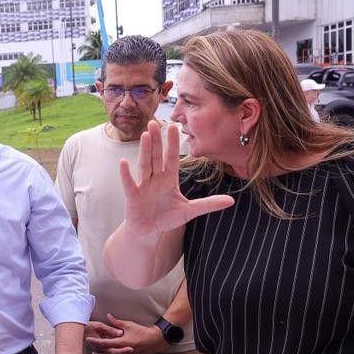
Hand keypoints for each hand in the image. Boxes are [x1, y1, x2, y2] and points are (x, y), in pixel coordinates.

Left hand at [86, 313, 166, 353]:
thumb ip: (117, 322)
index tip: (88, 339)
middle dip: (97, 351)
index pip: (105, 343)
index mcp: (122, 342)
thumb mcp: (129, 325)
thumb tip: (108, 316)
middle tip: (90, 347)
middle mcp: (123, 351)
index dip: (95, 342)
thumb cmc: (142, 332)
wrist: (155, 340)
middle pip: (106, 353)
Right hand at [119, 121, 232, 235]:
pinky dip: (125, 173)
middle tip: (155, 122)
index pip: (171, 158)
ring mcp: (143, 185)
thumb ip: (209, 203)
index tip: (174, 127)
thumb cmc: (167, 218)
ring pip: (145, 165)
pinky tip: (123, 162)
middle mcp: (155, 178)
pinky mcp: (133, 195)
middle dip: (156, 140)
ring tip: (145, 135)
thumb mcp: (190, 211)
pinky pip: (129, 183)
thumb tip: (231, 200)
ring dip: (145, 150)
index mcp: (169, 179)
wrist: (148, 231)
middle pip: (157, 156)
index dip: (172, 143)